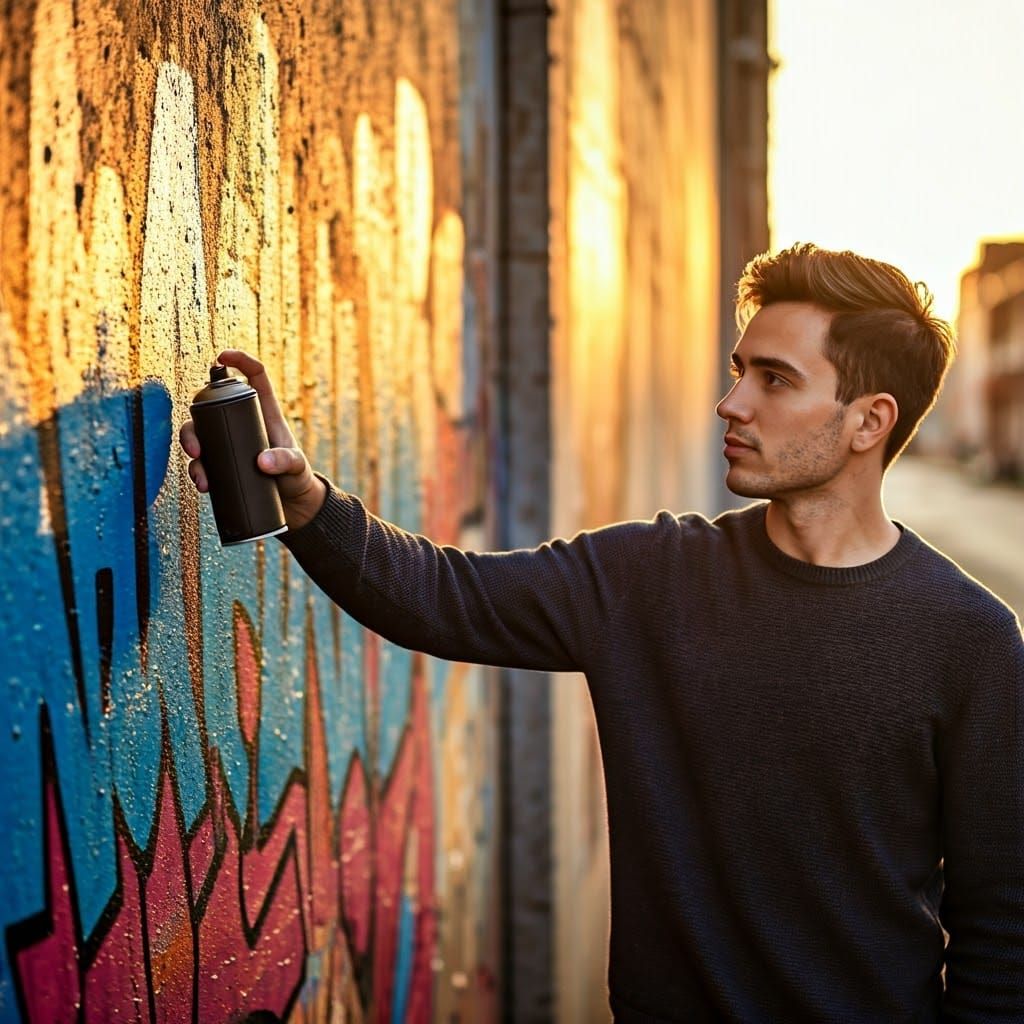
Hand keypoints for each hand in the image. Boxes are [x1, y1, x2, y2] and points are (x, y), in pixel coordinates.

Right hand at [179, 349, 326, 530]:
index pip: (254, 377)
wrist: (295, 509)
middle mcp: (244, 425)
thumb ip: (285, 462)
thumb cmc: (299, 480)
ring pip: (199, 436)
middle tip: (196, 449)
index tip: (222, 356)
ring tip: (201, 476)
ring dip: (192, 451)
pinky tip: (203, 485)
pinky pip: (202, 463)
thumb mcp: (297, 468)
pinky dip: (197, 472)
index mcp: (265, 414)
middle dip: (194, 424)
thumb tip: (261, 462)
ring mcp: (231, 445)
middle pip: (210, 409)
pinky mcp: (225, 466)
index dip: (239, 361)